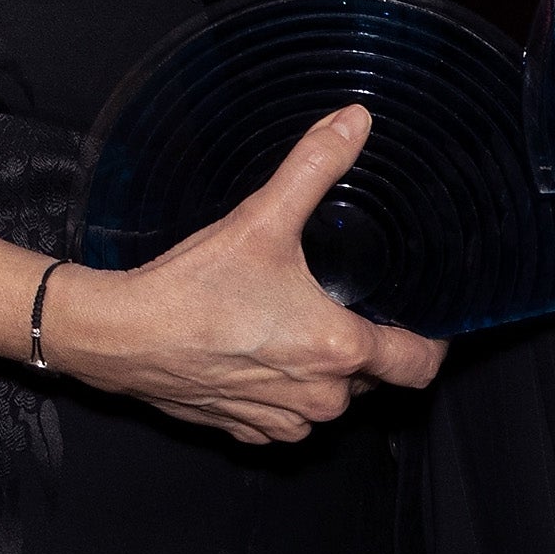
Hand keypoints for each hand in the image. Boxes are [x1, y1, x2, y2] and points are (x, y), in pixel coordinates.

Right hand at [45, 106, 448, 443]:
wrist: (124, 336)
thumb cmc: (194, 288)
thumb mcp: (263, 218)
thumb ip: (316, 167)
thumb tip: (356, 121)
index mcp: (339, 352)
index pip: (418, 365)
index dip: (430, 341)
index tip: (424, 319)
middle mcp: (320, 400)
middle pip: (373, 380)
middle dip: (366, 347)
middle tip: (344, 303)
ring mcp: (283, 421)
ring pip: (331, 403)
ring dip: (324, 373)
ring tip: (299, 325)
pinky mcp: (247, 432)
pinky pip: (288, 418)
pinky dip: (285, 392)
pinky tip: (264, 354)